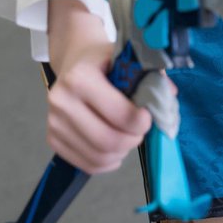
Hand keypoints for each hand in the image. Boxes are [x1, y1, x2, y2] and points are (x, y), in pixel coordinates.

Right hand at [47, 42, 151, 173]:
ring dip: (121, 152)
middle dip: (133, 140)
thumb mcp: (127, 58)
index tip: (149, 117)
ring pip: (98, 156)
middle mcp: (61, 101)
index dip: (141, 122)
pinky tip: (115, 148)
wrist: (74, 61)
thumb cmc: (104, 61)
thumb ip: (150, 76)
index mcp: (80, 77)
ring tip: (128, 137)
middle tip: (141, 131)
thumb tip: (170, 95)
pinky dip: (107, 162)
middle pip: (107, 140)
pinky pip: (86, 164)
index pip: (119, 114)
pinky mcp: (53, 139)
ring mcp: (54, 122)